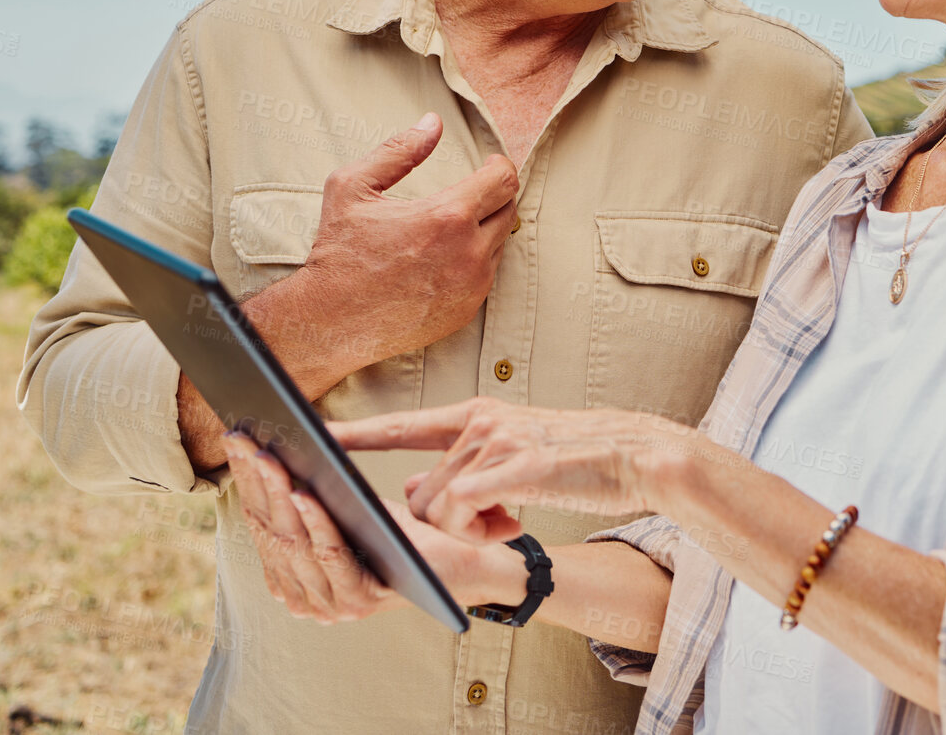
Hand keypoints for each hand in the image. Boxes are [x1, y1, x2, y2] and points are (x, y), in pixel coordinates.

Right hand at [221, 432, 517, 620]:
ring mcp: (330, 601)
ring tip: (271, 459)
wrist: (465, 555)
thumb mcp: (352, 504)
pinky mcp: (360, 600)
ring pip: (293, 542)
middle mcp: (305, 592)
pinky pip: (329, 555)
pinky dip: (316, 523)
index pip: (262, 519)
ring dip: (278, 496)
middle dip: (256, 481)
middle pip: (270, 530)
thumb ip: (315, 492)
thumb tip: (271, 446)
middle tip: (245, 440)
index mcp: (296, 572)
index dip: (247, 478)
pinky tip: (308, 494)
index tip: (237, 436)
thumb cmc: (407, 529)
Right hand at [246, 113, 518, 395]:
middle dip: (494, 194)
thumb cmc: (339, 253)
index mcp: (448, 216)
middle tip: (471, 191)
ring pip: (500, 244)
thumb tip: (433, 122)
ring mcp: (473, 285)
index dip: (500, 164)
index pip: (504, 179)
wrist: (331, 321)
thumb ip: (398, 150)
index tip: (489, 163)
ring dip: (484, 229)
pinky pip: (487, 275)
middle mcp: (469, 252)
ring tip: (448, 227)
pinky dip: (474, 261)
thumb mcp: (353, 188)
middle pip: (509, 209)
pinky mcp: (468, 310)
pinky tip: (443, 258)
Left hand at [330, 398, 701, 543]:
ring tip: (513, 520)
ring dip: (470, 531)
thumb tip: (415, 492)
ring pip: (438, 507)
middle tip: (495, 522)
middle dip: (445, 523)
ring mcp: (495, 441)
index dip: (354, 433)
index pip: (401, 424)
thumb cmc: (577, 461)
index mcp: (476, 414)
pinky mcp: (513, 465)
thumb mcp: (513, 456)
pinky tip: (517, 521)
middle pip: (420, 491)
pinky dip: (481, 530)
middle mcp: (479, 421)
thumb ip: (465, 468)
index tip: (311, 432)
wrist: (634, 453)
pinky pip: (462, 513)